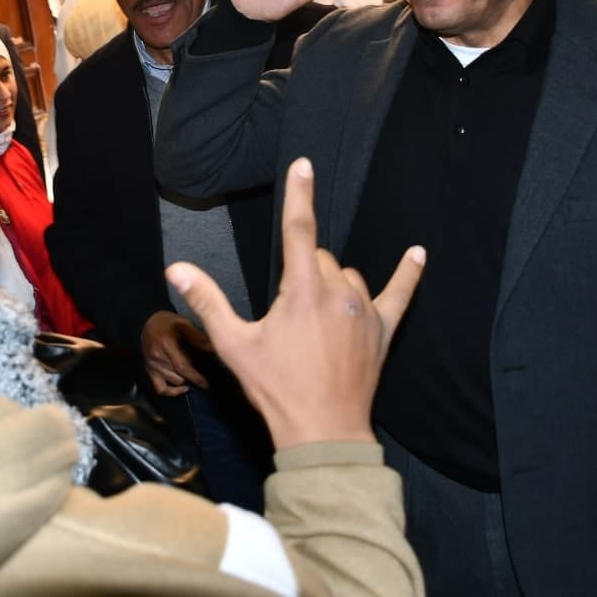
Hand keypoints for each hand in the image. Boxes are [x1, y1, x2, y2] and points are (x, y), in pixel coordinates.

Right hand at [140, 310, 212, 396]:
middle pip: (179, 375)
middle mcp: (157, 356)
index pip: (182, 366)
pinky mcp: (149, 371)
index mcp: (166, 343)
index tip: (207, 383)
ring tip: (192, 372)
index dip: (196, 377)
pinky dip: (173, 391)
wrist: (147, 323)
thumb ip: (198, 338)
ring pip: (173, 381)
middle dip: (192, 375)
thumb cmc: (168, 323)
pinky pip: (161, 389)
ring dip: (184, 379)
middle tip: (201, 371)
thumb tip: (214, 350)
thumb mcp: (184, 324)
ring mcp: (152, 365)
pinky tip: (183, 387)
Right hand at [167, 157, 423, 449]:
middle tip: (285, 315)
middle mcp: (339, 294)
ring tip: (314, 322)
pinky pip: (400, 294)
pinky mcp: (383, 330)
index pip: (299, 230)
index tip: (303, 165)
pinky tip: (419, 254)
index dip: (299, 195)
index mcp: (302, 292)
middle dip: (302, 272)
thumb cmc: (276, 389)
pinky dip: (409, 274)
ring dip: (332, 284)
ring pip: (348, 277)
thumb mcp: (234, 346)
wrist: (322, 432)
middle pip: (320, 258)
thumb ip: (207, 301)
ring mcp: (364, 312)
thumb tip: (177, 269)